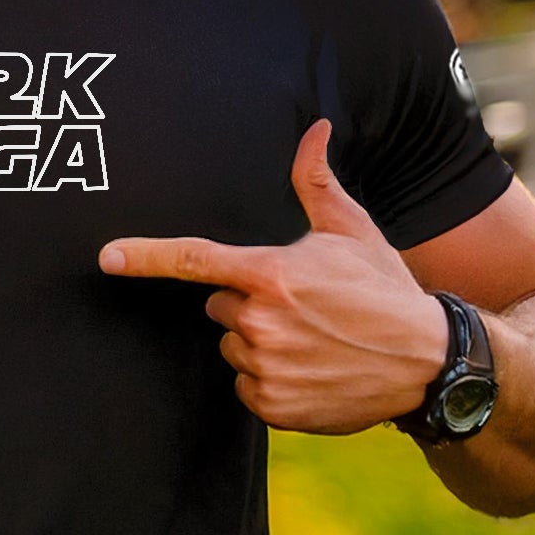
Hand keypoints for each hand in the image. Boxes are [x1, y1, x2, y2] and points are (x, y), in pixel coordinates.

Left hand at [98, 118, 447, 433]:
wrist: (428, 362)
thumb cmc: (384, 288)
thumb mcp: (352, 231)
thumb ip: (316, 181)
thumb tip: (315, 128)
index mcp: (272, 274)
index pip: (195, 261)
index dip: (146, 257)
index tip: (107, 258)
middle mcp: (261, 322)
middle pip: (220, 308)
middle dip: (249, 305)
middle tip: (301, 307)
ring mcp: (266, 367)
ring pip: (232, 348)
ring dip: (260, 344)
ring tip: (313, 339)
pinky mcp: (273, 405)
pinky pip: (245, 387)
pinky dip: (270, 381)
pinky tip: (311, 370)